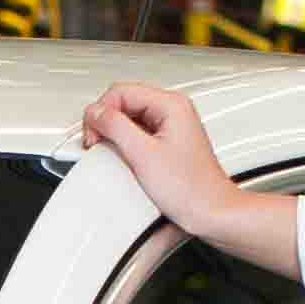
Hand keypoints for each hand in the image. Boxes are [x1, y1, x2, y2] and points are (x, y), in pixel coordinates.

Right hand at [79, 82, 237, 234]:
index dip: (101, 112)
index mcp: (171, 105)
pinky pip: (138, 132)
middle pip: (124, 101)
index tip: (94, 135)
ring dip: (114, 133)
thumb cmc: (190, 189)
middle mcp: (174, 109)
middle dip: (106, 122)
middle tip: (99, 143)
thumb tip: (95, 112)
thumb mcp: (143, 154)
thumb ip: (114, 127)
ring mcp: (171, 124)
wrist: (210, 211)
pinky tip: (126, 160)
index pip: (121, 91)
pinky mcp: (168, 140)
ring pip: (129, 117)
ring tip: (114, 154)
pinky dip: (125, 143)